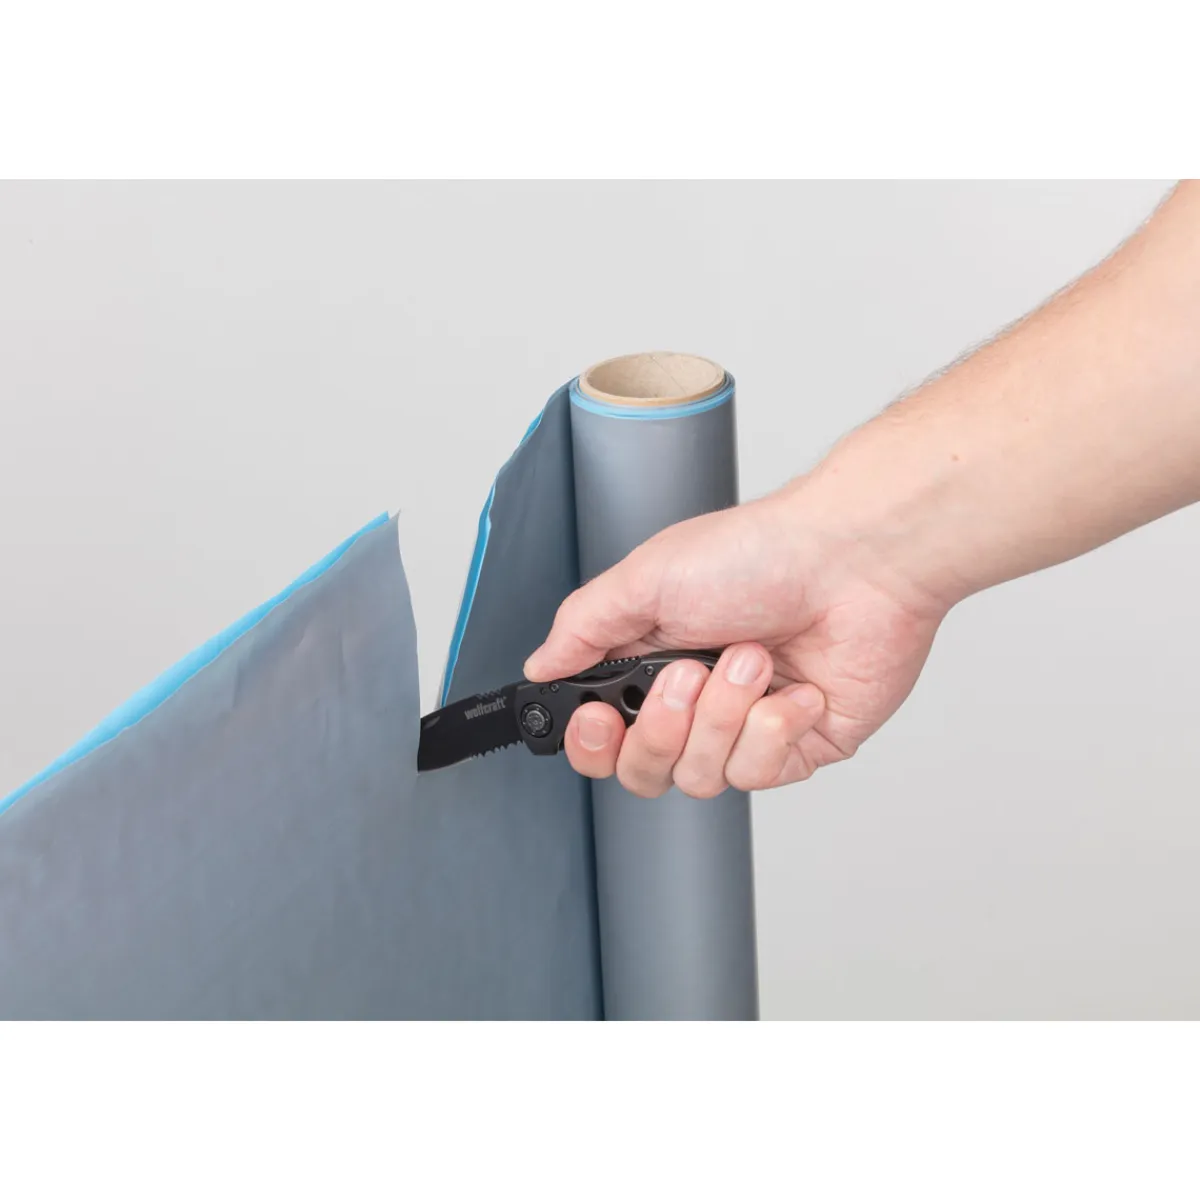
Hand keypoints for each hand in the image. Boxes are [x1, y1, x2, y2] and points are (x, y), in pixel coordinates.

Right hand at [523, 485, 947, 797]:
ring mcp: (748, 728)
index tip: (599, 719)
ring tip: (753, 657)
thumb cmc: (761, 553)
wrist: (855, 559)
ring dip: (725, 714)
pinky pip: (760, 773)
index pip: (604, 734)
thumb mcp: (647, 577)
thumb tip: (542, 666)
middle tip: (689, 675)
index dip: (594, 742)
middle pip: (644, 770)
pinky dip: (775, 726)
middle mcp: (698, 701)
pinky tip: (796, 686)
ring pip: (701, 776)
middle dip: (663, 727)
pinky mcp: (799, 746)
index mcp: (654, 660)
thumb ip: (584, 626)